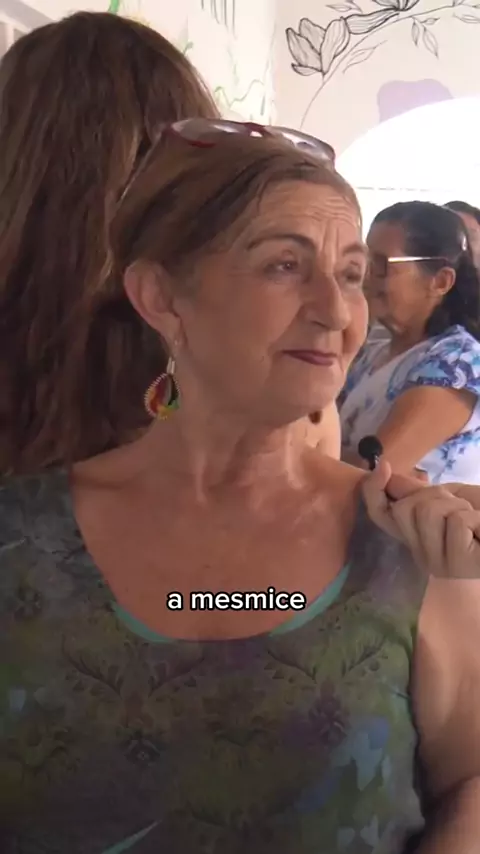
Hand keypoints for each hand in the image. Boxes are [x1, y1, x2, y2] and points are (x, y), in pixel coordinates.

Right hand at [362, 459, 479, 577]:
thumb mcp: (452, 497)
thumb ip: (419, 491)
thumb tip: (387, 474)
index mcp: (417, 537)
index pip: (380, 515)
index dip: (374, 490)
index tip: (383, 466)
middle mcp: (420, 553)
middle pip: (405, 508)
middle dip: (435, 495)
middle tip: (460, 508)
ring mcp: (437, 563)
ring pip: (427, 512)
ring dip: (457, 506)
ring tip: (474, 520)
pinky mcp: (457, 564)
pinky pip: (455, 522)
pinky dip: (474, 517)